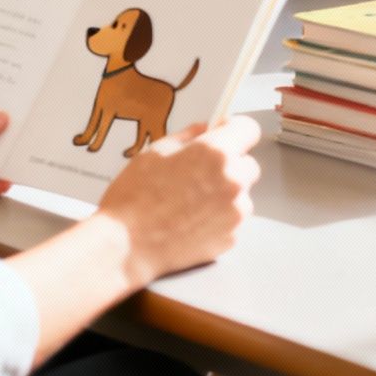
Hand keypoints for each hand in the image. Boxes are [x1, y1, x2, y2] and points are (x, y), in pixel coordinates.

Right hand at [98, 115, 261, 285]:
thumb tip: (207, 129)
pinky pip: (232, 219)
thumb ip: (188, 136)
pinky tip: (191, 221)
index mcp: (216, 153)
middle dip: (229, 165)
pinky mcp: (232, 236)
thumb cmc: (134, 197)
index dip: (235, 130)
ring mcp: (236, 212)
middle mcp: (233, 180)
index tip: (224, 135)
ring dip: (224, 194)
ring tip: (190, 203)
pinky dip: (218, 218)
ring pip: (241, 194)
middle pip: (247, 164)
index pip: (249, 129)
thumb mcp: (155, 152)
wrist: (126, 246)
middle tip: (199, 175)